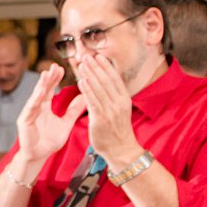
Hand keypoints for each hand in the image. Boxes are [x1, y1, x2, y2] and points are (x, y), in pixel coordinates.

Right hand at [14, 64, 86, 163]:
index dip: (55, 79)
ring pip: (36, 96)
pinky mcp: (24, 121)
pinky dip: (35, 99)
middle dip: (48, 78)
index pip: (50, 89)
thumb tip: (84, 97)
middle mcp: (36, 108)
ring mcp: (29, 113)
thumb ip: (74, 110)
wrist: (39, 156)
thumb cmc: (49, 141)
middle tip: (55, 66)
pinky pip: (30, 108)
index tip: (61, 68)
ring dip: (41, 85)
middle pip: (42, 89)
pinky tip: (40, 91)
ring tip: (46, 74)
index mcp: (45, 107)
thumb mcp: (66, 123)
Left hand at [75, 53, 140, 168]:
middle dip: (96, 67)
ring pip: (99, 88)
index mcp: (124, 99)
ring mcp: (111, 111)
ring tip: (82, 64)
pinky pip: (93, 102)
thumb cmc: (117, 131)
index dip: (106, 66)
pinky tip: (82, 81)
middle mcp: (119, 103)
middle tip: (87, 55)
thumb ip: (111, 98)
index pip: (114, 79)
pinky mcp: (102, 119)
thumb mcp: (118, 110)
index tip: (98, 55)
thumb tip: (104, 85)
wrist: (121, 150)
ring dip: (90, 74)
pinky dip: (88, 90)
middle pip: (107, 80)